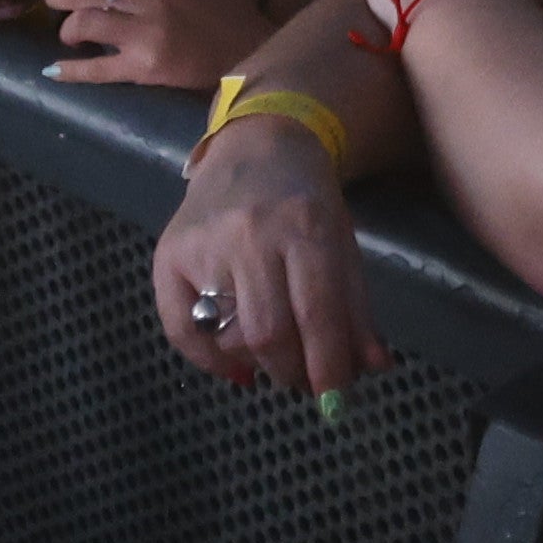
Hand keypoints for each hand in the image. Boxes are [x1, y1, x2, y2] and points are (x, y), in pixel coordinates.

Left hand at [49, 0, 277, 90]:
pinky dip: (71, 71)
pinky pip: (97, 69)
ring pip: (84, 24)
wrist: (250, 53)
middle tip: (54, 5)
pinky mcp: (144, 68)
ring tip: (68, 36)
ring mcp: (144, 35)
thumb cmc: (232, 10)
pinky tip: (55, 71)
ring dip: (67, 31)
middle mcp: (148, 0)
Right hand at [146, 112, 381, 398]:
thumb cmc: (306, 200)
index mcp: (304, 226)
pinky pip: (180, 330)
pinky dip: (210, 362)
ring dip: (259, 366)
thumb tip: (374, 369)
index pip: (317, 313)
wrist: (256, 146)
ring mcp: (204, 244)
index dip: (329, 365)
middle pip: (269, 332)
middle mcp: (249, 234)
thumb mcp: (342, 242)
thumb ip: (356, 308)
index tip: (339, 396)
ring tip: (277, 361)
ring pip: (228, 335)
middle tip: (306, 380)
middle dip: (293, 372)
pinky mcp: (168, 254)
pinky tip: (236, 369)